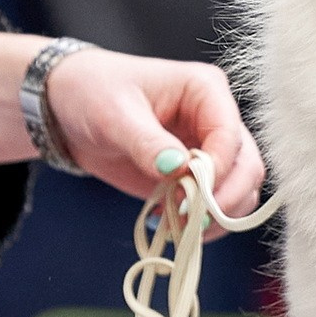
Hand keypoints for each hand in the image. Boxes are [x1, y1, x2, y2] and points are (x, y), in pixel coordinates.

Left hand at [0, 33, 266, 223]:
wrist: (68, 108)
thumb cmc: (91, 92)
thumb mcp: (113, 113)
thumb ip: (146, 142)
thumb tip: (178, 168)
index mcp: (205, 90)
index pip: (230, 134)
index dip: (218, 169)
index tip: (190, 195)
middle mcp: (216, 118)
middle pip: (247, 166)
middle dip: (224, 199)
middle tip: (189, 221)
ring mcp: (209, 149)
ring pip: (241, 190)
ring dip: (217, 216)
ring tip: (177, 226)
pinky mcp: (194, 176)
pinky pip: (216, 205)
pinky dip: (203, 223)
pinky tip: (171, 225)